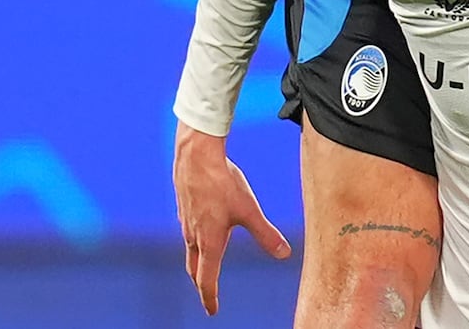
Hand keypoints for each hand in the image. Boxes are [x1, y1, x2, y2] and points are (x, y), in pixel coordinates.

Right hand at [174, 121, 290, 314]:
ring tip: (205, 267)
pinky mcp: (184, 208)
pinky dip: (194, 243)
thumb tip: (285, 254)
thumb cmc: (222, 183)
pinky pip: (187, 233)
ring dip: (197, 263)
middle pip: (194, 268)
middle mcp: (193, 236)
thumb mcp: (249, 210)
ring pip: (189, 250)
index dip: (210, 297)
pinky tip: (202, 232)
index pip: (207, 279)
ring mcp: (186, 222)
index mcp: (209, 242)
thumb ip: (266, 234)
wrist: (196, 157)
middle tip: (207, 294)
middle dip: (201, 283)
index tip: (212, 311)